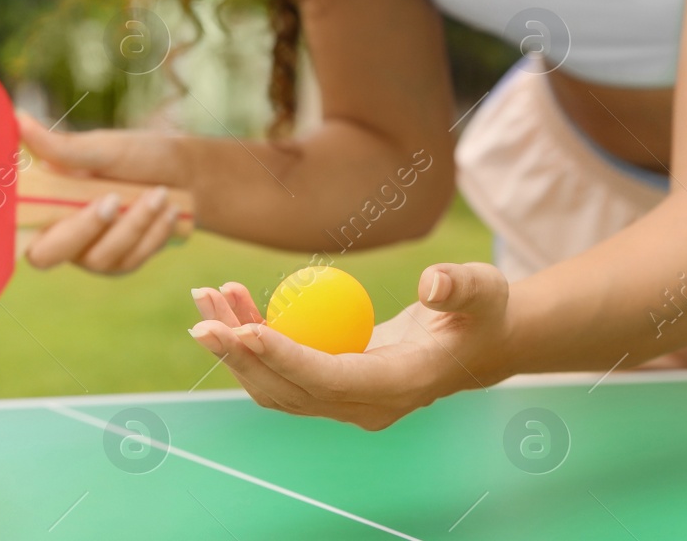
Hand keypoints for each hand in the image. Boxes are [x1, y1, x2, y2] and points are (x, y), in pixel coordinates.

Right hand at [17, 112, 188, 274]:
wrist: (185, 173)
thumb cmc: (137, 155)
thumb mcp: (102, 148)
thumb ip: (61, 148)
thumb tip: (17, 119)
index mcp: (44, 202)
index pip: (12, 230)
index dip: (10, 233)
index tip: (41, 209)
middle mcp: (59, 233)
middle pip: (47, 256)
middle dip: (83, 229)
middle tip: (113, 199)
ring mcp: (89, 254)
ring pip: (99, 259)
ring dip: (133, 225)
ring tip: (160, 193)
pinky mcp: (120, 263)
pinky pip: (129, 260)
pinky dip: (152, 234)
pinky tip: (170, 210)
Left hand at [187, 263, 513, 430]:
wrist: (477, 344)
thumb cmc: (481, 311)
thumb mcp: (482, 290)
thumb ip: (459, 286)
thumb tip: (432, 282)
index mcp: (398, 386)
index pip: (329, 379)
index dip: (285, 358)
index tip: (246, 329)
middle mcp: (364, 405)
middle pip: (289, 390)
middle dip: (241, 356)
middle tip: (204, 317)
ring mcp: (344, 400)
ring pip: (275, 384)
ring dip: (235, 346)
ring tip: (207, 299)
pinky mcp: (330, 385)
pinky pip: (281, 368)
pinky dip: (252, 338)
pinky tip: (232, 302)